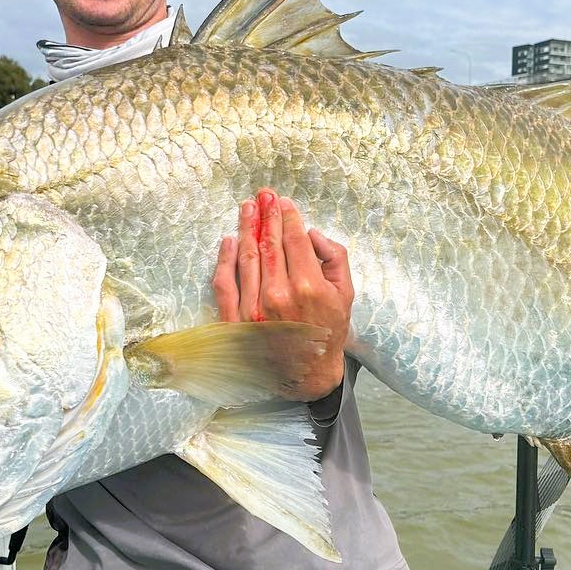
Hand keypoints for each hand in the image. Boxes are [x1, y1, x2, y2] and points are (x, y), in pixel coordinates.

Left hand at [212, 189, 353, 400]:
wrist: (308, 374)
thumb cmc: (328, 331)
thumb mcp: (346, 294)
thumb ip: (335, 258)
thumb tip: (311, 233)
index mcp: (308, 287)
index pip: (293, 240)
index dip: (287, 217)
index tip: (282, 202)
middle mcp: (278, 295)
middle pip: (269, 244)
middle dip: (266, 215)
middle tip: (263, 195)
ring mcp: (253, 309)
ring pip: (246, 258)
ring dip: (246, 228)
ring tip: (247, 208)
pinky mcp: (234, 320)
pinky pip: (225, 284)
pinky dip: (224, 260)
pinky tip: (228, 241)